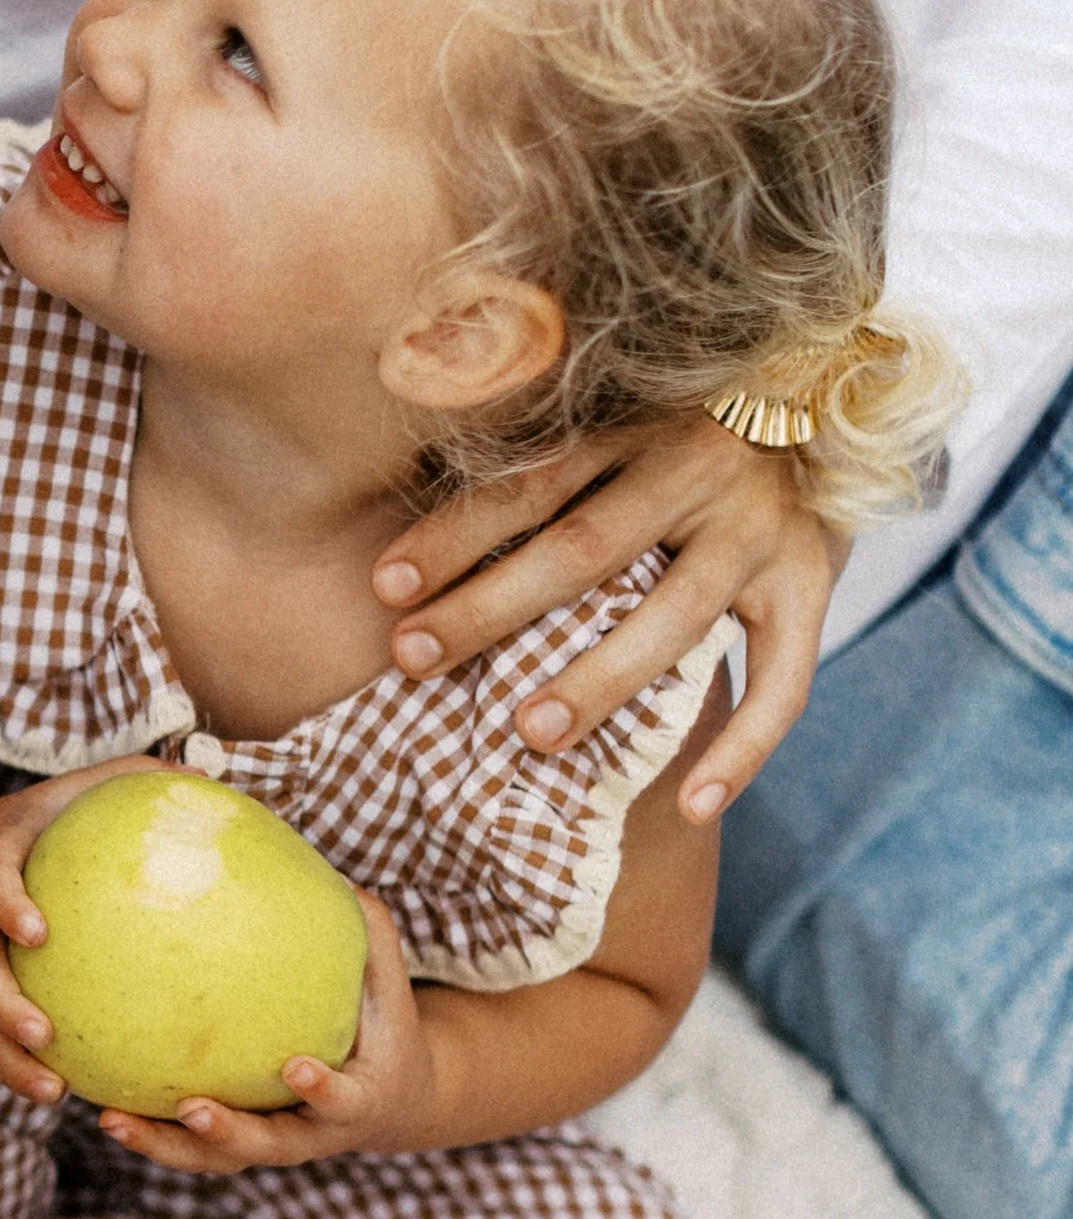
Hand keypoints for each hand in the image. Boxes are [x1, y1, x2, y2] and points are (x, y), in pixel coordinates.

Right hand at [0, 757, 168, 1103]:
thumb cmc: (50, 812)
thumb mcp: (89, 784)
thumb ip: (142, 780)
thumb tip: (214, 778)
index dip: (5, 903)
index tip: (38, 932)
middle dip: (0, 1003)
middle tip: (44, 1036)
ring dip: (2, 1054)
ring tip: (51, 1091)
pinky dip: (12, 1064)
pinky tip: (62, 1092)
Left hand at [95, 894, 441, 1173]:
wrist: (385, 1100)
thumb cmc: (383, 1027)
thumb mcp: (388, 988)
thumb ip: (370, 939)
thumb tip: (340, 877)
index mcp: (357, 1102)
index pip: (341, 1101)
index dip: (322, 1090)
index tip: (296, 1067)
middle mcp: (309, 1135)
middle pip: (266, 1146)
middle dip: (226, 1134)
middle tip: (190, 1109)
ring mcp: (268, 1144)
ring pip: (212, 1158)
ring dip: (162, 1145)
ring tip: (110, 1117)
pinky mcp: (234, 1145)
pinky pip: (185, 1144)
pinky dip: (146, 1130)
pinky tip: (97, 1100)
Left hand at [372, 413, 840, 823]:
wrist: (835, 408)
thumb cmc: (681, 437)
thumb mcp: (617, 426)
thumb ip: (541, 471)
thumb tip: (415, 545)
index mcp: (635, 426)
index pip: (528, 484)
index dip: (452, 536)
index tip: (383, 588)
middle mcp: (702, 469)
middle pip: (584, 547)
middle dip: (491, 608)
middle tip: (413, 659)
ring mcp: (764, 531)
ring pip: (676, 617)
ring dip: (599, 679)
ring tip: (528, 734)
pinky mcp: (814, 585)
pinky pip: (784, 682)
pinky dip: (741, 751)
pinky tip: (691, 809)